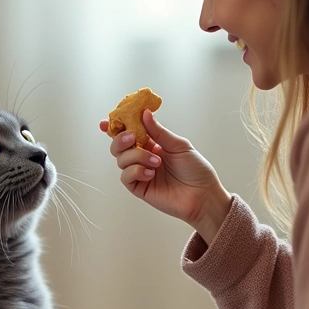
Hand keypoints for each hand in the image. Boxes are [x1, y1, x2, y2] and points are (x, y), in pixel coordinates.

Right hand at [99, 109, 232, 242]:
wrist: (203, 195)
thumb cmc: (196, 170)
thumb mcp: (179, 145)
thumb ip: (158, 131)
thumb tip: (144, 114)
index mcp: (153, 144)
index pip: (130, 132)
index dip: (117, 127)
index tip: (106, 122)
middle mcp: (143, 157)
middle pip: (119, 146)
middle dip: (121, 139)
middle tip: (132, 138)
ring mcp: (140, 173)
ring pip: (121, 160)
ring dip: (136, 156)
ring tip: (156, 162)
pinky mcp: (140, 188)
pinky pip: (126, 177)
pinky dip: (135, 171)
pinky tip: (150, 173)